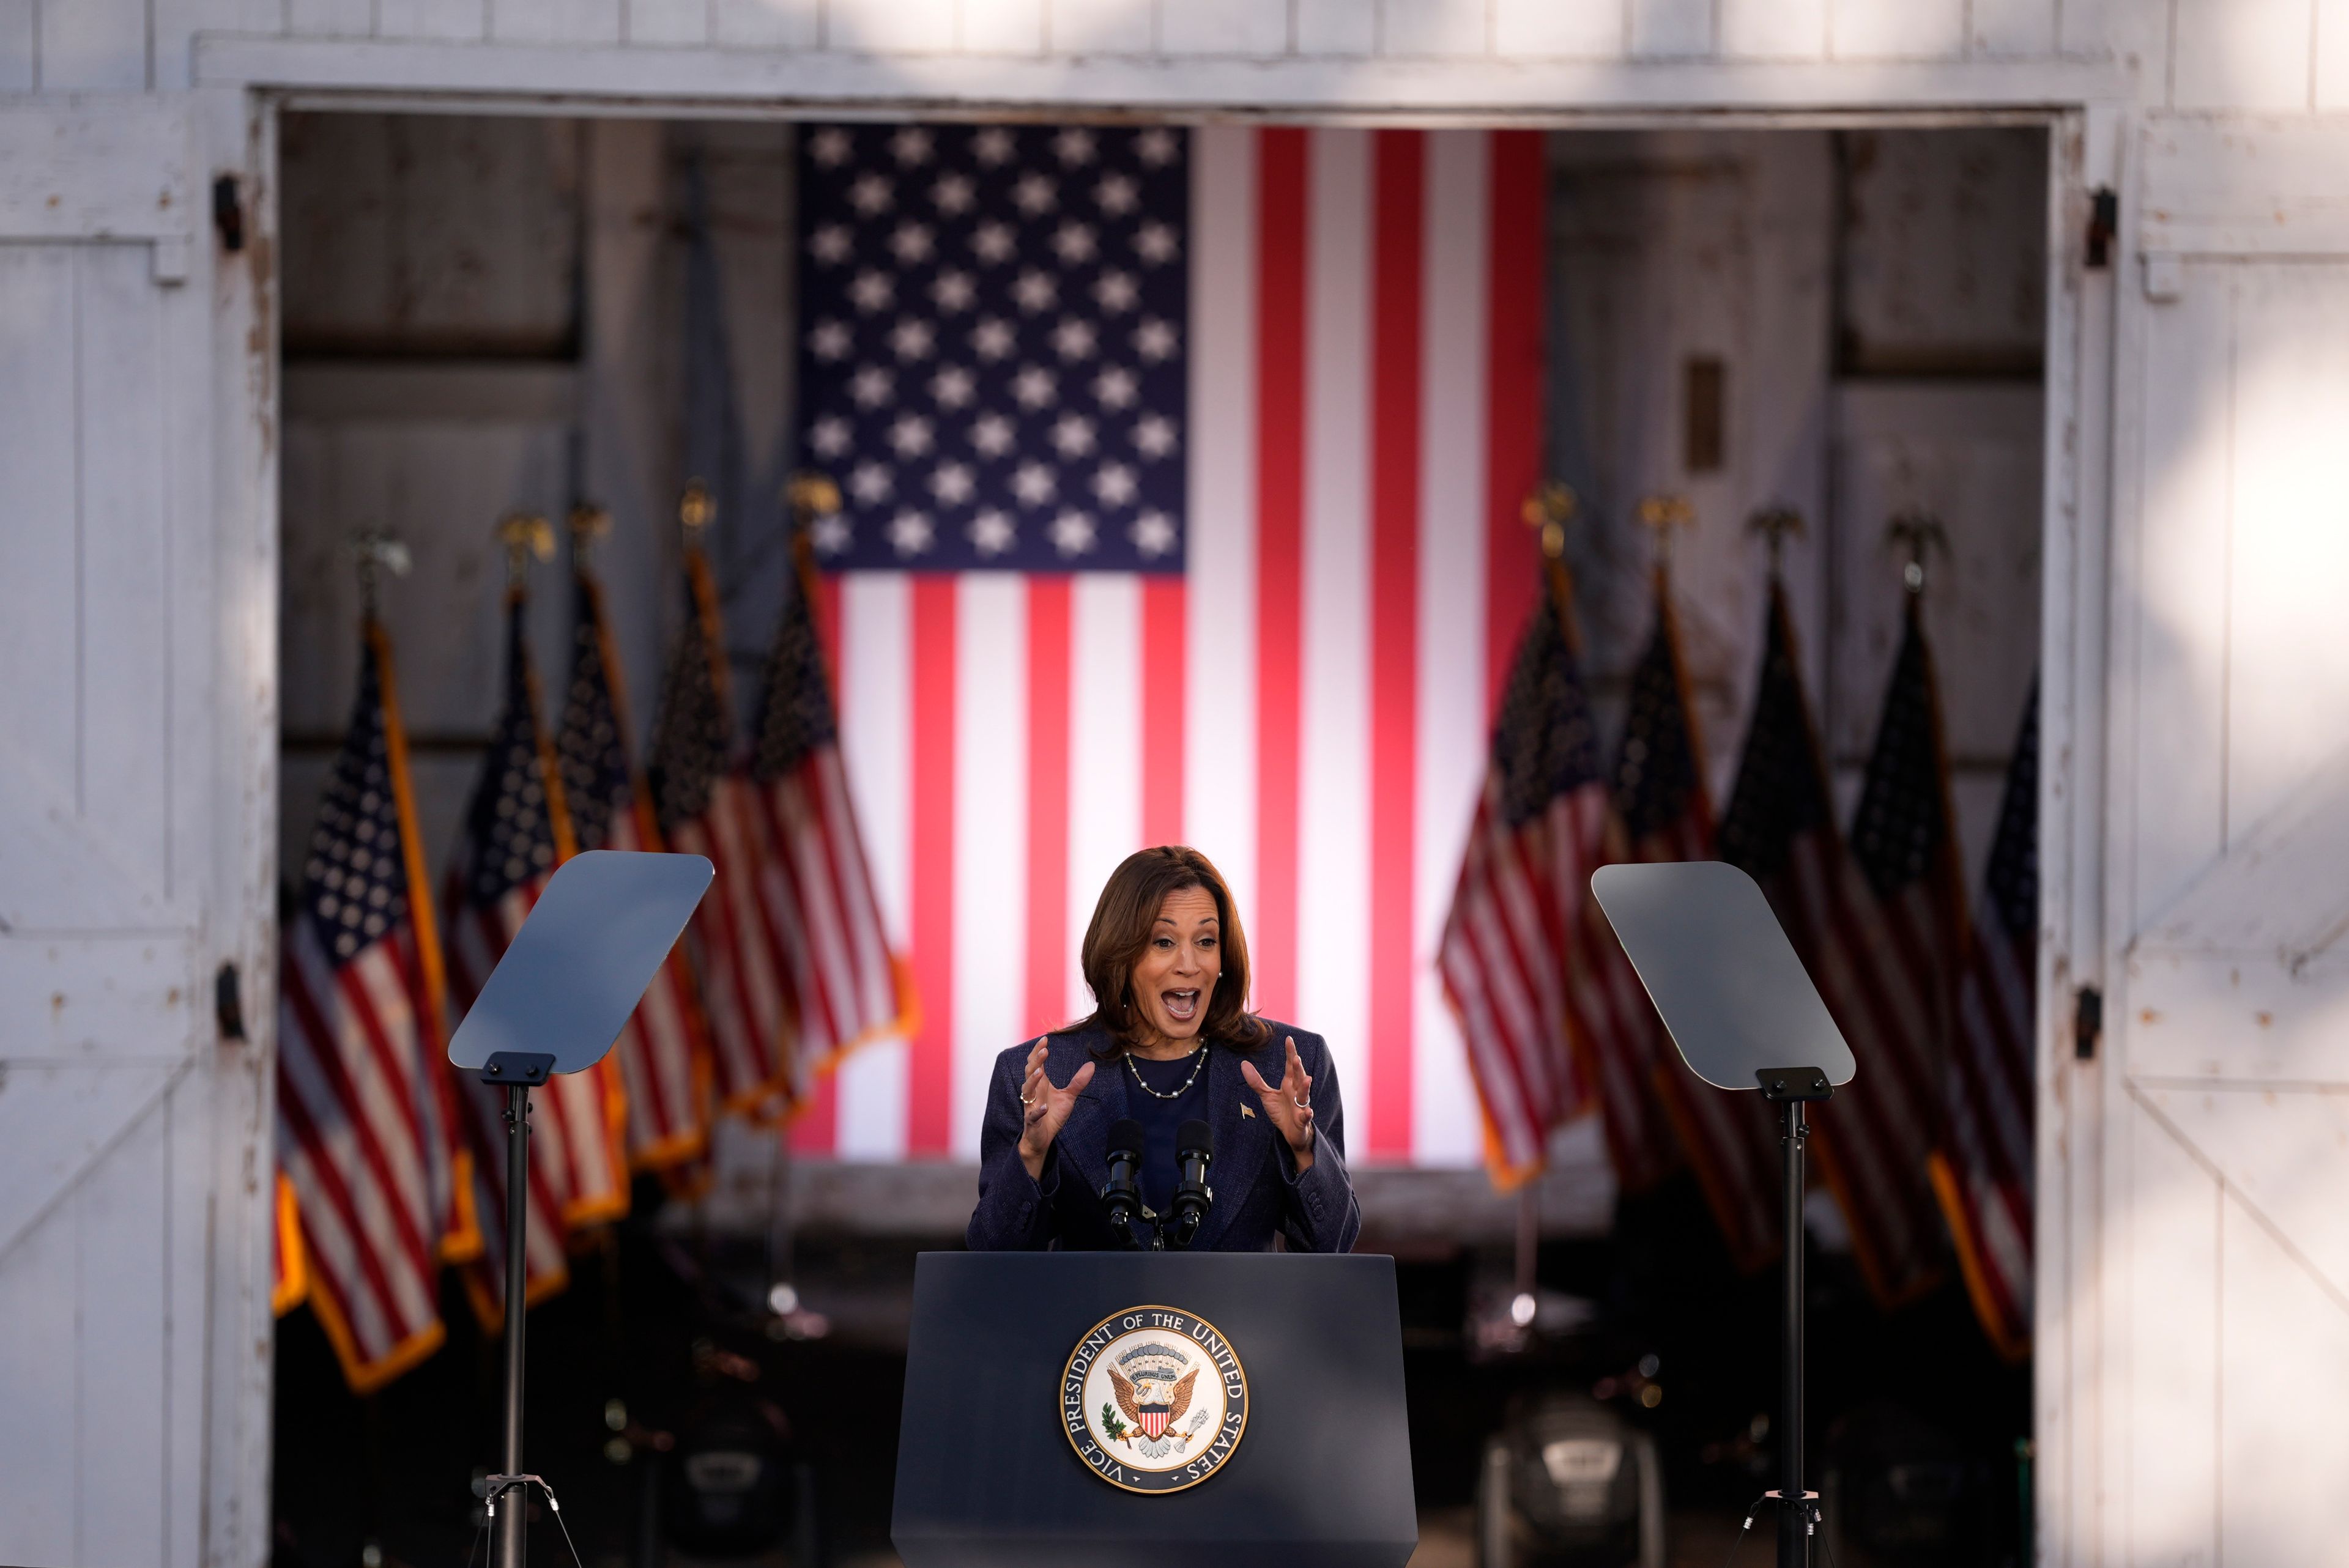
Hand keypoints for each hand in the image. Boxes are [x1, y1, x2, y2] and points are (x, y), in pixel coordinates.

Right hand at [1016, 1037, 1095, 1181]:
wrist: (1043, 1138)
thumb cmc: (1052, 1115)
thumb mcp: (1068, 1097)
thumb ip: (1078, 1082)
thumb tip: (1091, 1065)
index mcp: (1041, 1084)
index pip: (1036, 1063)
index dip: (1039, 1051)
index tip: (1045, 1038)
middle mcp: (1033, 1092)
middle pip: (1030, 1072)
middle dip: (1036, 1061)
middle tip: (1044, 1050)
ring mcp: (1031, 1106)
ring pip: (1027, 1091)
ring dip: (1033, 1081)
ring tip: (1041, 1072)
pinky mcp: (1032, 1121)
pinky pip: (1033, 1115)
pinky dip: (1038, 1111)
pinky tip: (1045, 1107)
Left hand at [1240, 1035, 1316, 1172]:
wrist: (1290, 1133)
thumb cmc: (1281, 1111)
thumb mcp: (1266, 1095)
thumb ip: (1256, 1081)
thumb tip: (1243, 1064)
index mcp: (1289, 1084)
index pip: (1291, 1066)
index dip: (1290, 1053)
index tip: (1289, 1039)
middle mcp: (1297, 1092)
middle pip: (1299, 1077)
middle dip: (1298, 1068)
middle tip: (1296, 1057)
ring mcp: (1301, 1105)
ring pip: (1305, 1095)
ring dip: (1306, 1087)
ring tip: (1307, 1079)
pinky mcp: (1302, 1120)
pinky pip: (1306, 1116)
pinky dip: (1307, 1114)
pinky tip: (1308, 1112)